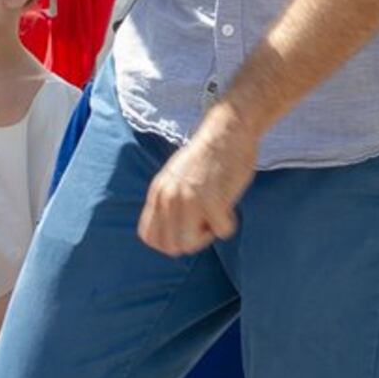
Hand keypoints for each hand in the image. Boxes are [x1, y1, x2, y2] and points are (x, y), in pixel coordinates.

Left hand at [138, 106, 255, 256]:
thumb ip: (168, 201)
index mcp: (158, 192)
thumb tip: (171, 232)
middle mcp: (169, 197)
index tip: (187, 229)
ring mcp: (189, 199)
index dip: (170, 241)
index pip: (149, 237)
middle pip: (170, 246)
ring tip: (216, 215)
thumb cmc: (208, 156)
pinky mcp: (213, 200)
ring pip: (190, 244)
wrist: (227, 131)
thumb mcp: (175, 177)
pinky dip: (228, 224)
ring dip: (208, 236)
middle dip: (191, 242)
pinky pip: (221, 232)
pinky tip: (229, 205)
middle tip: (205, 224)